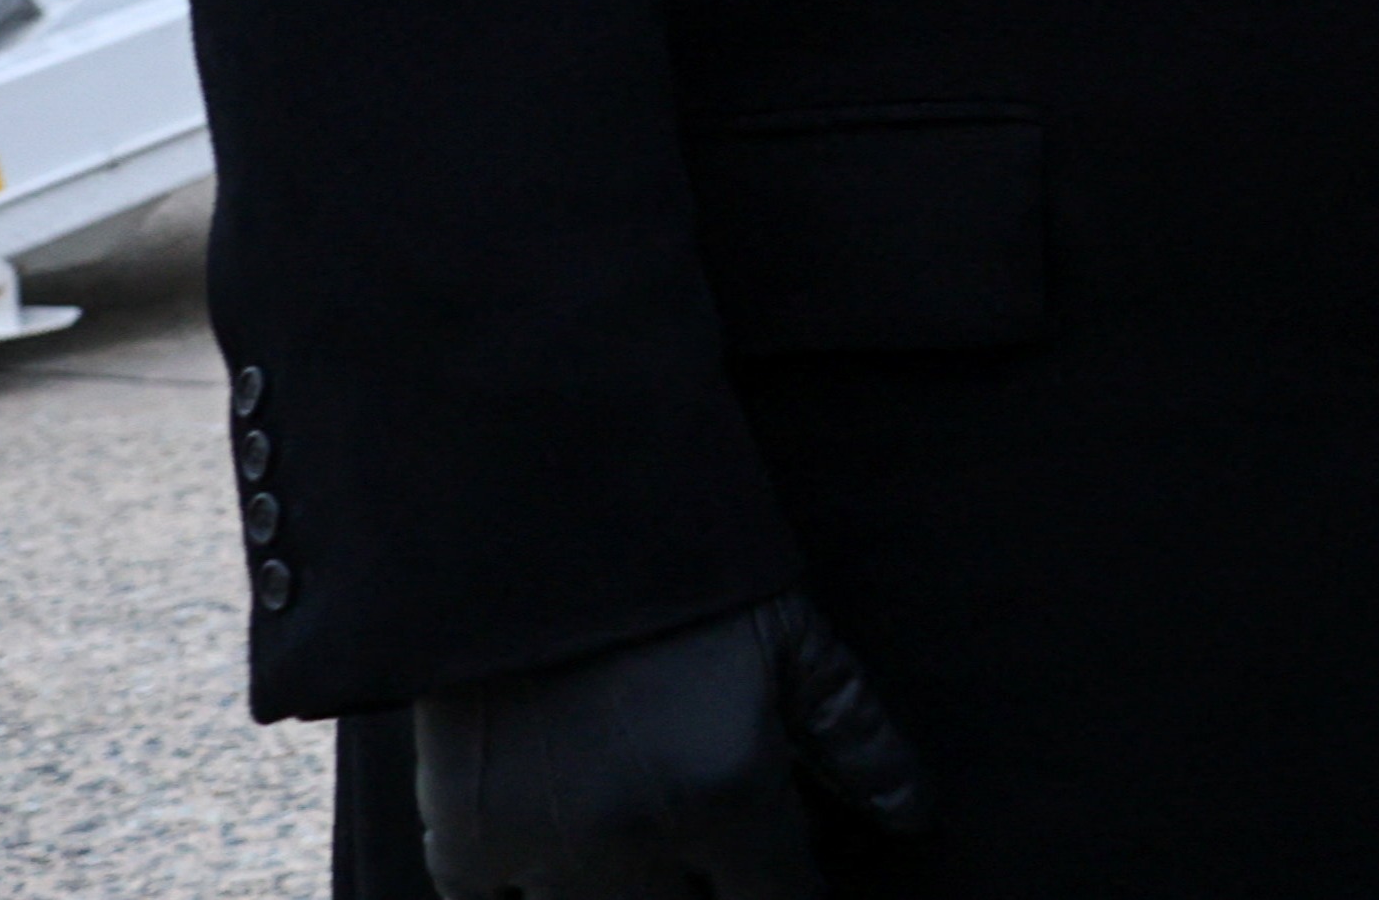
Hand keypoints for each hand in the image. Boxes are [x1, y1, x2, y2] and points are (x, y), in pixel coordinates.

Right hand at [415, 594, 925, 899]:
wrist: (527, 516)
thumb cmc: (674, 569)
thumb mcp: (788, 638)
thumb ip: (855, 737)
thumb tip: (914, 816)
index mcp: (728, 797)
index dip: (784, 888)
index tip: (777, 871)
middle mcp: (637, 844)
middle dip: (708, 889)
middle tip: (709, 852)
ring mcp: (543, 850)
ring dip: (626, 892)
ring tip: (639, 843)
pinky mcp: (463, 838)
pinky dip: (527, 890)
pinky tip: (556, 845)